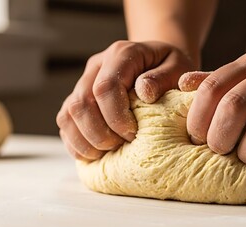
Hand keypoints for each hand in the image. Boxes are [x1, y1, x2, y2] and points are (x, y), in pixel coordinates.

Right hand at [57, 41, 194, 160]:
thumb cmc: (172, 69)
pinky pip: (65, 122)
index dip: (116, 116)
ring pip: (68, 114)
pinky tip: (95, 154)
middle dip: (100, 133)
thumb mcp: (180, 67)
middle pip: (81, 103)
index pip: (106, 87)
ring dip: (85, 141)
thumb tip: (144, 92)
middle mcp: (97, 65)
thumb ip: (164, 77)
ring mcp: (84, 81)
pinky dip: (76, 143)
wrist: (160, 64)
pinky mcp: (78, 98)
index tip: (133, 134)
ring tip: (109, 152)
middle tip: (121, 146)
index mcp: (122, 54)